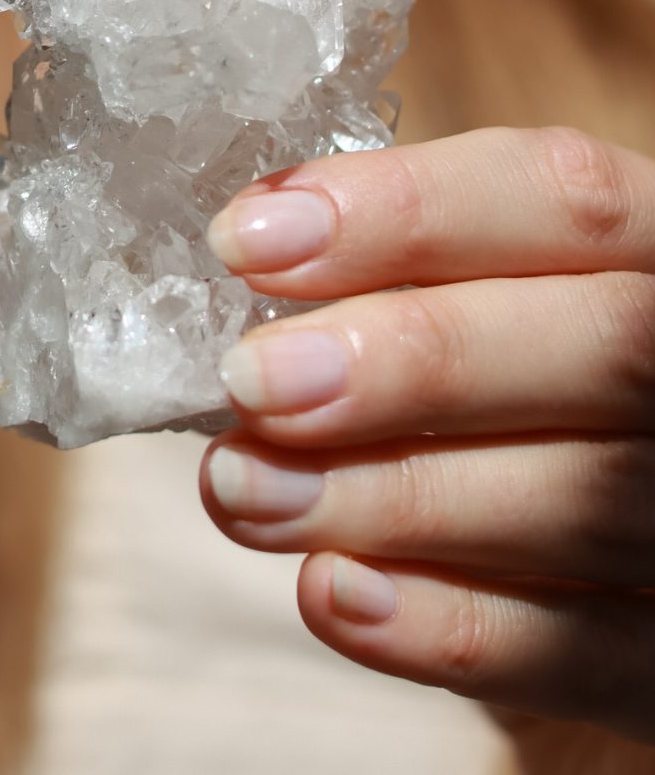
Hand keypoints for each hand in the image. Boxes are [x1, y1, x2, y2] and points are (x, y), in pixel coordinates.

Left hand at [199, 126, 654, 753]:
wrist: (612, 529)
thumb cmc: (520, 372)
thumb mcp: (494, 289)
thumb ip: (413, 268)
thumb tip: (254, 256)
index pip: (569, 198)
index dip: (407, 211)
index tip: (246, 239)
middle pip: (604, 345)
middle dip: (409, 360)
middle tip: (250, 380)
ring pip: (580, 502)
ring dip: (385, 498)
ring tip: (241, 490)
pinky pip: (583, 654)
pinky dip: (445, 625)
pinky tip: (329, 591)